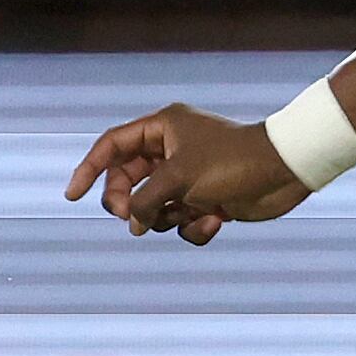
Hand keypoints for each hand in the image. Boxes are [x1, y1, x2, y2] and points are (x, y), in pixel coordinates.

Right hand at [64, 105, 310, 245]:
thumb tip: (132, 223)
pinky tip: (216, 221)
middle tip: (132, 219)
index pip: (112, 146)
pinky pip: (182, 221)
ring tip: (186, 215)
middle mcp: (172, 149)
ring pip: (153, 206)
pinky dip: (194, 227)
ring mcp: (188, 176)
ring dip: (164, 219)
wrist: (284, 174)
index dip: (89, 170)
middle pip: (128, 181)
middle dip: (129, 204)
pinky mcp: (206, 199)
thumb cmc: (232, 163)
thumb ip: (145, 200)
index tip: (71, 195)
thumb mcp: (178, 178)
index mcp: (162, 128)